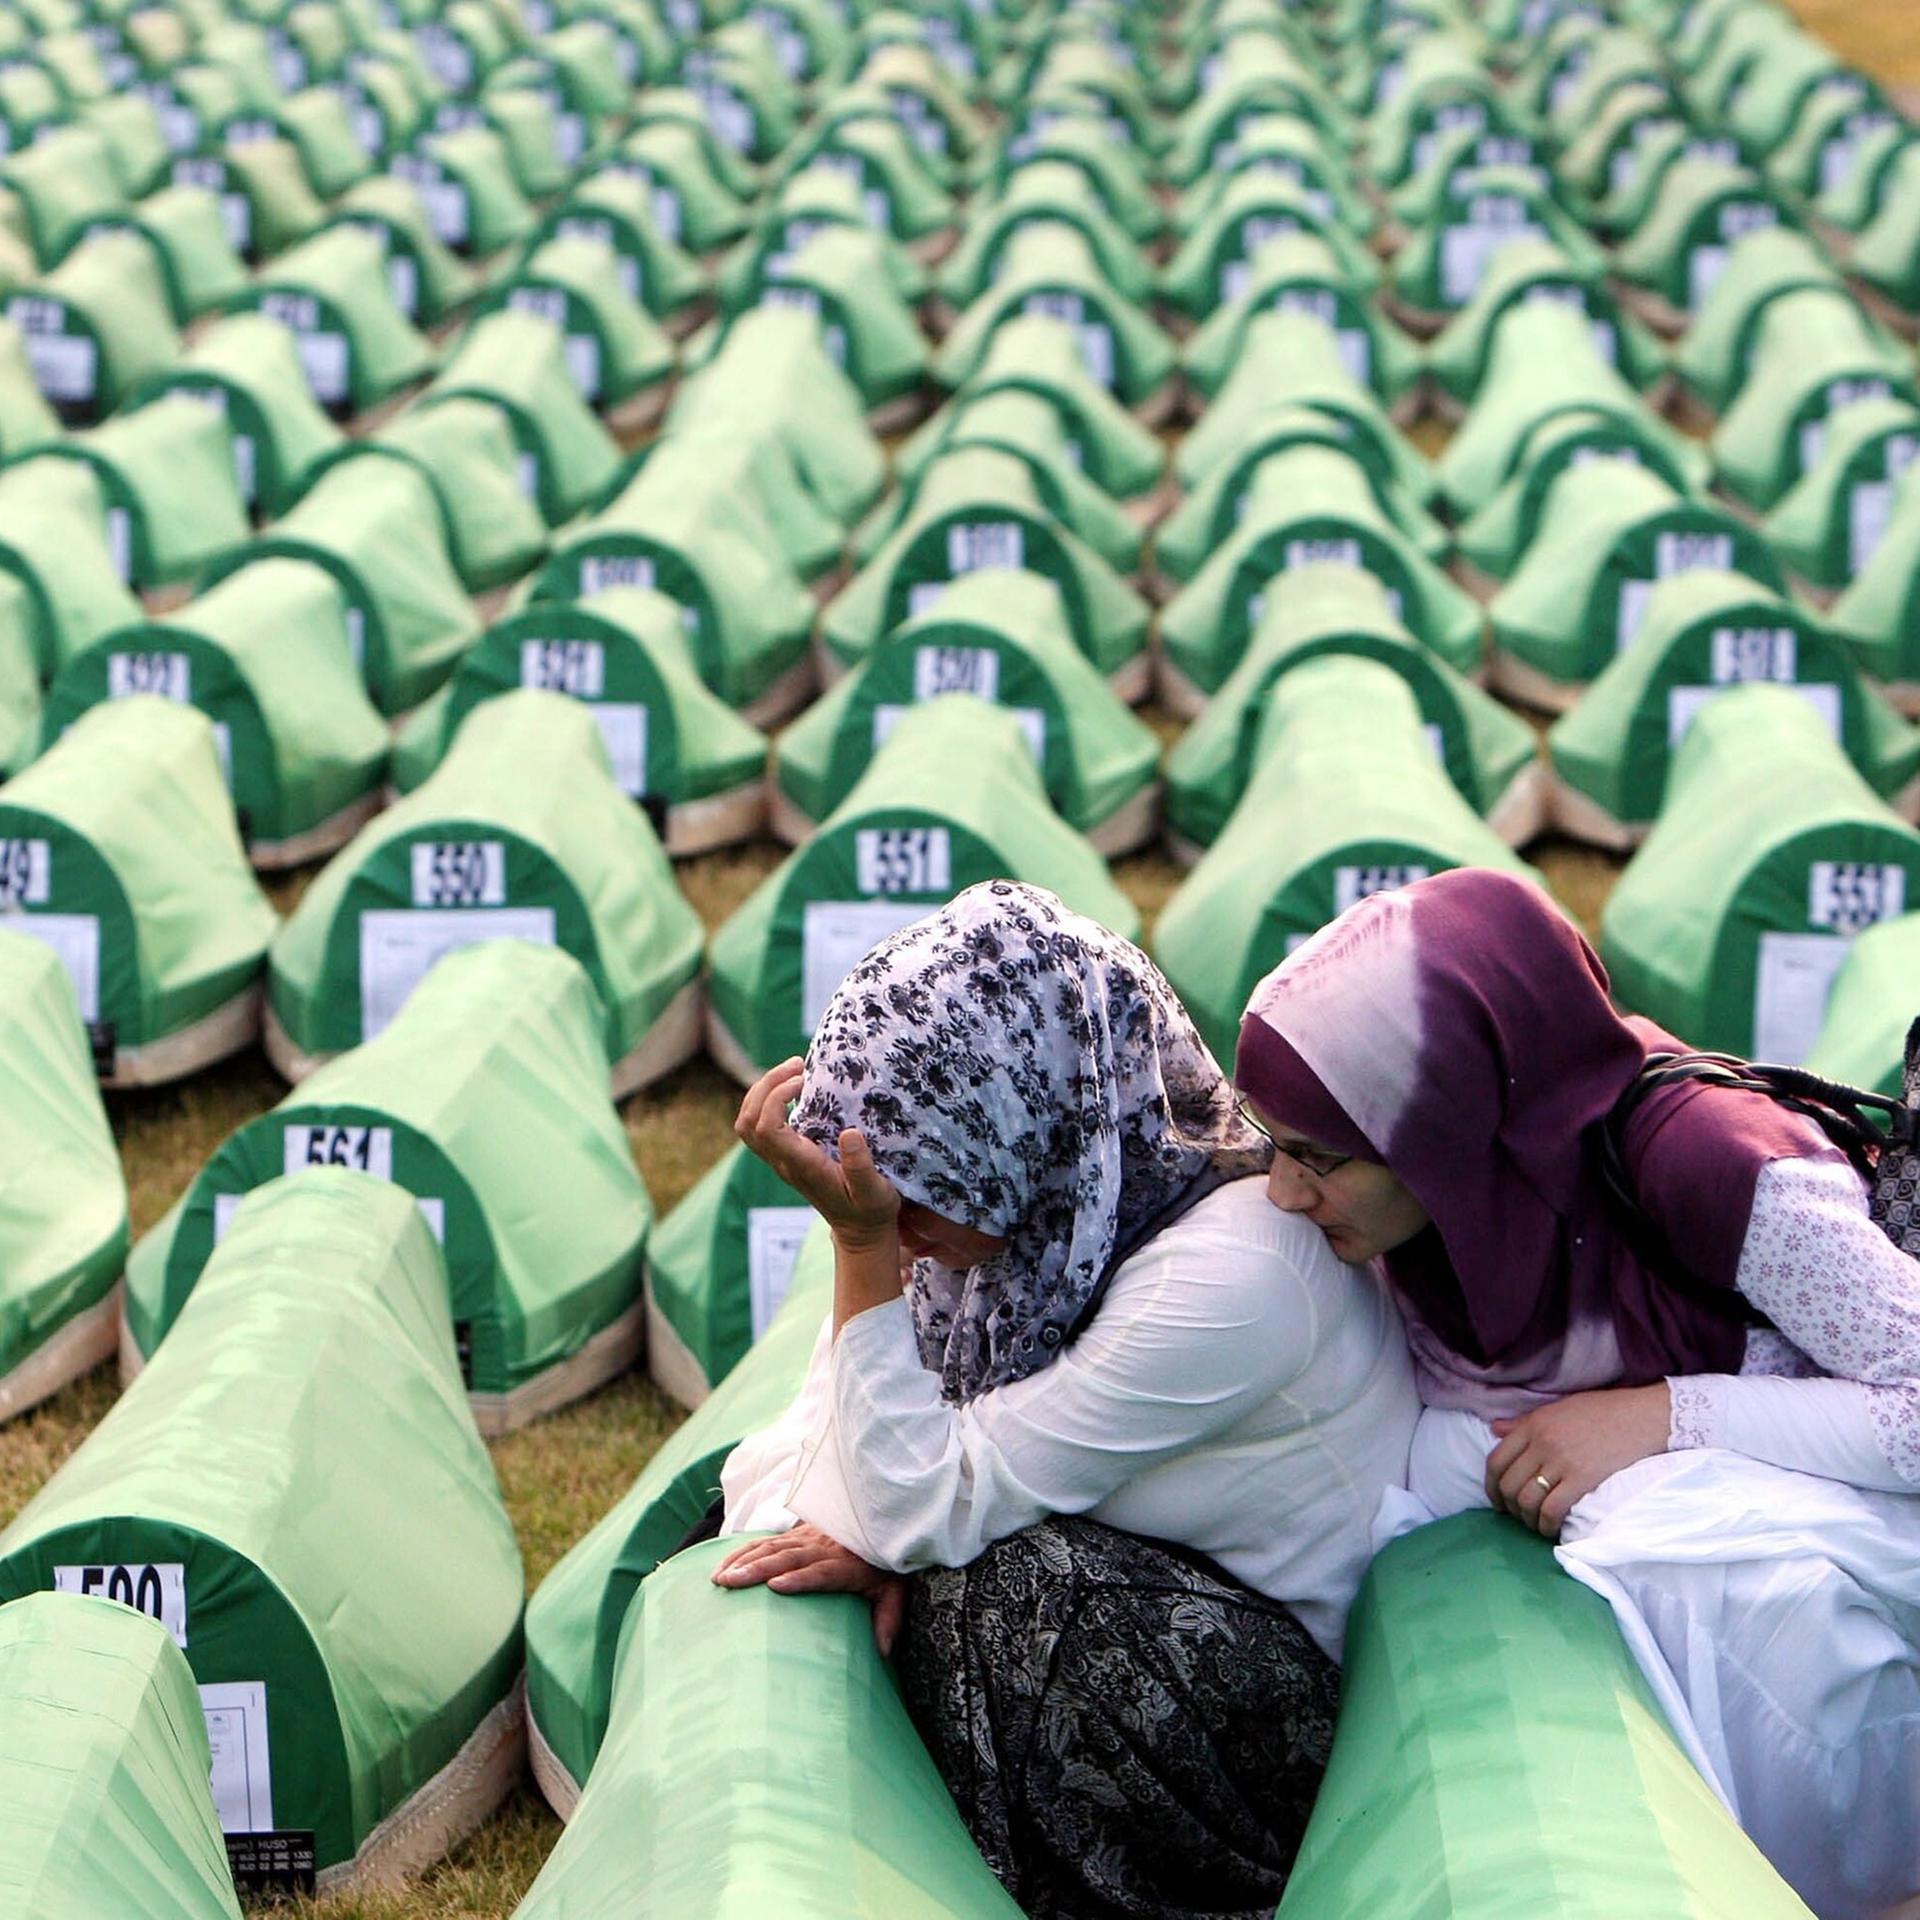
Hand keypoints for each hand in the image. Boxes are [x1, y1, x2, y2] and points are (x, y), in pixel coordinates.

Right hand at [711, 1525, 908, 1654]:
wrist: (881, 1518)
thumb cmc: (885, 1562)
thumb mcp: (894, 1589)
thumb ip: (889, 1618)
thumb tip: (884, 1652)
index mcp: (845, 1565)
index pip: (821, 1572)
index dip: (800, 1579)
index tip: (776, 1587)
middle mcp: (823, 1548)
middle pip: (787, 1557)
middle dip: (756, 1569)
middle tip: (729, 1583)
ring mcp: (807, 1537)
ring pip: (771, 1547)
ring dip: (743, 1560)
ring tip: (719, 1577)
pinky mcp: (797, 1532)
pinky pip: (766, 1540)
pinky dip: (743, 1550)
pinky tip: (724, 1563)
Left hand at [735, 1059, 900, 1251]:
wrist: (860, 1232)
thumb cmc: (871, 1211)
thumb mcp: (876, 1193)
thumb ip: (862, 1167)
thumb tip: (849, 1133)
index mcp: (802, 1167)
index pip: (766, 1128)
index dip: (775, 1098)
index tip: (804, 1081)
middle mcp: (783, 1163)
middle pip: (748, 1121)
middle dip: (765, 1085)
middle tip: (798, 1065)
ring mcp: (780, 1160)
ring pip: (747, 1123)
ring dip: (763, 1091)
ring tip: (795, 1071)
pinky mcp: (785, 1156)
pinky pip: (759, 1124)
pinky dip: (768, 1100)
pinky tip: (795, 1088)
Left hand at [1485, 1383, 1671, 1539]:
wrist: (1641, 1416)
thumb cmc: (1602, 1411)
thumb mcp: (1557, 1408)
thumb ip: (1524, 1422)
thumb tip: (1495, 1429)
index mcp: (1533, 1424)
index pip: (1496, 1460)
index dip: (1491, 1486)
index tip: (1498, 1500)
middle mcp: (1541, 1442)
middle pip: (1509, 1484)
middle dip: (1509, 1507)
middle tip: (1518, 1516)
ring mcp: (1560, 1461)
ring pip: (1526, 1500)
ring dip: (1526, 1519)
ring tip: (1535, 1524)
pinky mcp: (1582, 1479)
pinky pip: (1552, 1509)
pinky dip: (1546, 1524)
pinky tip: (1550, 1529)